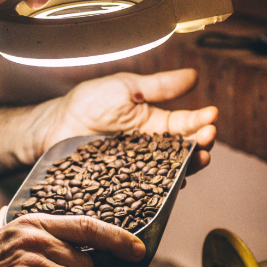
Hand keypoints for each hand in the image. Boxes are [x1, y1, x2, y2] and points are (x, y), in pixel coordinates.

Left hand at [36, 69, 216, 176]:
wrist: (55, 125)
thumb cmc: (88, 103)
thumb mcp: (127, 87)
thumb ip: (160, 86)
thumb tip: (194, 76)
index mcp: (155, 124)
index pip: (185, 124)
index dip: (201, 120)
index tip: (212, 115)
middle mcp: (152, 149)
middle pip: (184, 152)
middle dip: (201, 145)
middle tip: (207, 138)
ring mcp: (139, 169)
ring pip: (171, 173)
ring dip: (189, 167)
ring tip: (198, 159)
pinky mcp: (124, 185)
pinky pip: (146, 190)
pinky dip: (162, 189)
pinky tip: (173, 184)